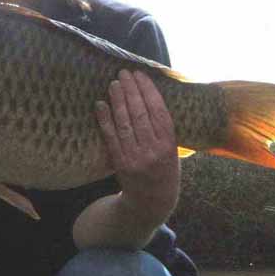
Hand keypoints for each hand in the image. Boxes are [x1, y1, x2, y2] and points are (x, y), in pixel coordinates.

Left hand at [96, 69, 179, 219]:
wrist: (152, 202)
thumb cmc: (165, 171)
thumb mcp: (174, 151)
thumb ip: (164, 129)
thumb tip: (150, 96)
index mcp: (169, 146)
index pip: (159, 112)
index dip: (149, 91)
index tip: (141, 75)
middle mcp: (153, 151)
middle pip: (140, 114)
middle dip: (131, 91)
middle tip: (124, 73)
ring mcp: (135, 158)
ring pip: (125, 124)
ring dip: (118, 101)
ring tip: (114, 83)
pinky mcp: (120, 163)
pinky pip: (111, 138)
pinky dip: (105, 120)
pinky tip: (101, 104)